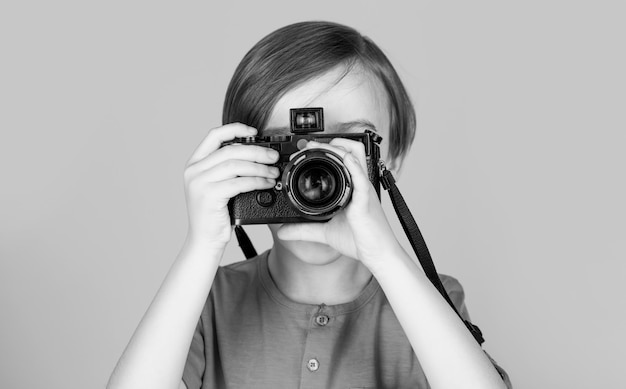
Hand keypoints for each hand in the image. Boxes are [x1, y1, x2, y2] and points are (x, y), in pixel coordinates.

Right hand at [183, 123, 279, 247]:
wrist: (204, 240)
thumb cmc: (215, 214)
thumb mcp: (216, 185)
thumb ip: (227, 168)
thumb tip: (256, 153)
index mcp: (194, 163)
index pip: (214, 135)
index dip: (235, 129)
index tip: (254, 132)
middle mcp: (194, 170)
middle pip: (230, 150)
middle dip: (256, 151)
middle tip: (273, 156)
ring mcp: (199, 183)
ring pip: (236, 165)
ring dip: (259, 167)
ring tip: (273, 172)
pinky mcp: (209, 196)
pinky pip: (238, 183)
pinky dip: (257, 181)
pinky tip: (267, 183)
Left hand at [277, 138, 403, 267]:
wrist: (377, 254)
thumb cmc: (359, 241)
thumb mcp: (324, 233)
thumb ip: (303, 230)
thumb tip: (282, 232)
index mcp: (353, 188)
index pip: (343, 159)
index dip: (327, 150)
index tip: (307, 149)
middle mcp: (359, 185)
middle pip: (351, 150)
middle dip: (332, 142)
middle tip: (310, 144)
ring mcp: (364, 190)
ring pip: (356, 157)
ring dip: (339, 147)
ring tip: (323, 146)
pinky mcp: (366, 201)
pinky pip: (361, 179)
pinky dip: (353, 166)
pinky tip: (345, 159)